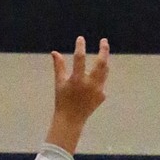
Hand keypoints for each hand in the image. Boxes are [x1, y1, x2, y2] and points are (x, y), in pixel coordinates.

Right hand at [45, 36, 110, 154]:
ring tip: (103, 54)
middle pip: (101, 63)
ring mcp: (98, 90)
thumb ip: (59, 67)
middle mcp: (89, 84)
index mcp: (77, 80)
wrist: (71, 120)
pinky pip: (102, 82)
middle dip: (103, 50)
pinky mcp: (102, 96)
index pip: (80, 58)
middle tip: (104, 41)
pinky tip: (93, 79)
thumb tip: (54, 52)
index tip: (81, 39)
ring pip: (104, 71)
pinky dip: (99, 78)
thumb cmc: (62, 101)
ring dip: (104, 61)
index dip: (80, 47)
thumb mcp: (59, 83)